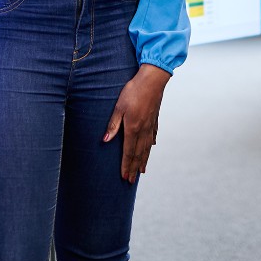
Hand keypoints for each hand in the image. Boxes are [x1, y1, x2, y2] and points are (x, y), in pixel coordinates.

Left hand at [103, 64, 171, 182]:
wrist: (152, 80)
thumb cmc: (133, 91)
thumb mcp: (119, 107)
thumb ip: (113, 124)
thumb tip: (105, 141)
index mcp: (133, 128)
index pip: (128, 152)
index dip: (126, 166)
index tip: (125, 177)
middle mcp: (143, 130)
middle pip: (138, 154)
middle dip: (134, 168)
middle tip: (131, 180)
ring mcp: (150, 125)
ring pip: (147, 148)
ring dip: (143, 160)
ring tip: (142, 171)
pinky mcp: (154, 119)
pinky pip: (152, 137)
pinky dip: (150, 146)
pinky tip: (150, 148)